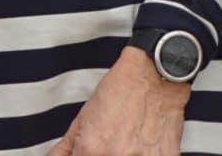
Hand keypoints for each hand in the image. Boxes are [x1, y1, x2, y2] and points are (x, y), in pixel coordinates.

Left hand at [49, 47, 187, 155]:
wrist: (155, 73)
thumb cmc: (122, 90)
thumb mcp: (84, 117)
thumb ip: (66, 147)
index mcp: (92, 149)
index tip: (87, 151)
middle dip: (102, 154)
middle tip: (109, 143)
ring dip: (124, 154)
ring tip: (126, 144)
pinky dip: (143, 155)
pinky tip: (142, 145)